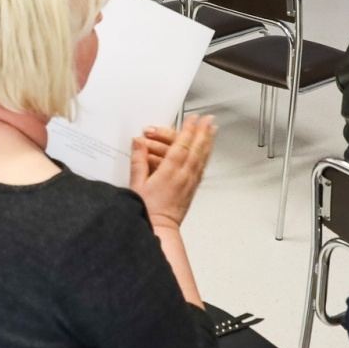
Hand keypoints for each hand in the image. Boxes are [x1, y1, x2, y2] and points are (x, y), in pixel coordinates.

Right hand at [128, 115, 215, 230]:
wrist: (159, 228)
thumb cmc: (147, 210)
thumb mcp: (136, 185)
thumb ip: (138, 161)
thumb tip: (138, 143)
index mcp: (168, 173)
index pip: (180, 146)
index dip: (187, 131)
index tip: (192, 118)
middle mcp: (183, 176)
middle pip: (195, 149)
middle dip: (202, 132)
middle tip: (208, 119)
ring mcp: (190, 182)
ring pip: (202, 157)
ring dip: (207, 141)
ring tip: (213, 129)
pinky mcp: (192, 188)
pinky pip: (202, 167)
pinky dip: (206, 155)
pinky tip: (207, 149)